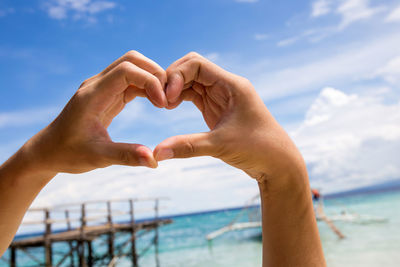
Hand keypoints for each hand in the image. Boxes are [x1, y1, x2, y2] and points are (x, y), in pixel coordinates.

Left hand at [23, 51, 166, 174]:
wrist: (48, 152)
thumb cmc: (68, 154)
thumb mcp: (98, 157)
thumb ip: (126, 156)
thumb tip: (154, 161)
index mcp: (92, 95)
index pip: (126, 70)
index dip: (149, 81)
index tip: (162, 104)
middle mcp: (96, 85)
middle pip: (131, 60)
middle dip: (155, 73)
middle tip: (169, 98)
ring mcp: (101, 87)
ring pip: (133, 67)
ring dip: (152, 79)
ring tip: (165, 102)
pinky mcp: (107, 95)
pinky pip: (131, 82)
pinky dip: (146, 87)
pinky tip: (156, 102)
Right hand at [154, 52, 305, 185]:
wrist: (277, 163)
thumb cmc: (258, 149)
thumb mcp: (221, 146)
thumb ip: (187, 146)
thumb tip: (157, 153)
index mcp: (232, 85)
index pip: (197, 64)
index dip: (177, 75)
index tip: (167, 97)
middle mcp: (226, 86)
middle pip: (191, 69)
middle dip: (172, 80)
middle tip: (159, 100)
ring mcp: (220, 97)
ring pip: (190, 82)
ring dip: (174, 90)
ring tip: (163, 106)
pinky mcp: (216, 109)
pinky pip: (193, 95)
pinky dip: (179, 98)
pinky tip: (169, 108)